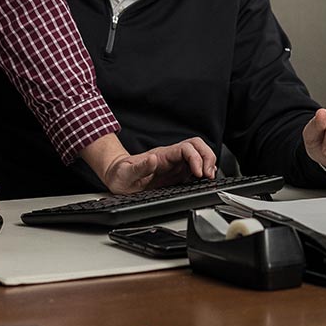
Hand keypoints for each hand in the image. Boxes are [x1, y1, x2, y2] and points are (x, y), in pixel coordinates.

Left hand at [100, 138, 216, 194]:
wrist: (117, 178)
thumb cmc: (121, 175)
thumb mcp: (126, 174)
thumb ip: (139, 167)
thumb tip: (153, 159)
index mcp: (161, 156)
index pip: (185, 148)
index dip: (196, 158)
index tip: (198, 173)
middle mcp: (171, 157)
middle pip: (196, 146)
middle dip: (207, 157)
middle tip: (209, 175)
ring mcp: (175, 165)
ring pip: (198, 154)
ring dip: (208, 163)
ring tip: (209, 177)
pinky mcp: (177, 174)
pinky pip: (195, 167)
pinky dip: (204, 171)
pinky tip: (203, 180)